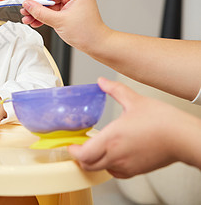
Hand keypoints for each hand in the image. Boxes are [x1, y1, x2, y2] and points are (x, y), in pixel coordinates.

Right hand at [21, 0, 110, 53]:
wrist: (97, 45)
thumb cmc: (87, 34)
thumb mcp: (59, 22)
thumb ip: (41, 12)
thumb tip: (29, 5)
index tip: (29, 0)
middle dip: (38, 4)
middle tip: (26, 10)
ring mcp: (73, 5)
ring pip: (51, 4)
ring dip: (39, 11)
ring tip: (29, 18)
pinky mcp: (70, 13)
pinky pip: (54, 11)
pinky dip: (45, 16)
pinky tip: (36, 21)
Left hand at [68, 77, 195, 177]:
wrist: (183, 138)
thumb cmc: (163, 121)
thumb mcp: (135, 100)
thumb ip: (115, 90)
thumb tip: (102, 82)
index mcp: (111, 139)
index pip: (83, 155)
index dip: (73, 151)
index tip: (71, 144)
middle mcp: (116, 155)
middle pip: (88, 165)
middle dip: (80, 157)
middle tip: (80, 146)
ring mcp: (126, 165)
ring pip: (101, 169)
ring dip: (94, 161)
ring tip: (95, 149)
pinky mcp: (136, 170)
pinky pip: (115, 173)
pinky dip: (109, 166)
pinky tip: (113, 155)